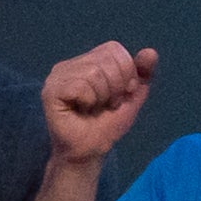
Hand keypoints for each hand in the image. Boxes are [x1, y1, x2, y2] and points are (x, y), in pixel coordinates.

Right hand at [39, 39, 157, 165]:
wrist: (90, 151)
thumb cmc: (107, 124)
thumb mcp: (132, 96)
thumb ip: (143, 73)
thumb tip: (150, 52)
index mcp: (87, 60)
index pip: (114, 49)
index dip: (126, 72)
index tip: (120, 95)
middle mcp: (68, 64)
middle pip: (105, 59)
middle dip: (116, 86)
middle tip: (106, 105)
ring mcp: (56, 77)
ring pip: (93, 72)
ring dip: (103, 96)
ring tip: (94, 108)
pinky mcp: (50, 91)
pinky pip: (80, 86)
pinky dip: (89, 101)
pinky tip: (82, 110)